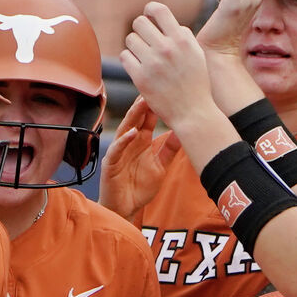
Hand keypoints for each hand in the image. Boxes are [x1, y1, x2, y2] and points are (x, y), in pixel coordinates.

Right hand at [99, 98, 175, 216]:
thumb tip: (185, 133)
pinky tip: (132, 132)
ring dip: (133, 116)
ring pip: (126, 129)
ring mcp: (119, 151)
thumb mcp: (160, 167)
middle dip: (145, 104)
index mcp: (141, 141)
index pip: (148, 119)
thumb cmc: (139, 188)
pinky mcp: (111, 163)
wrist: (126, 209)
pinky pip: (117, 149)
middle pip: (137, 118)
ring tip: (142, 103)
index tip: (169, 92)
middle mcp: (130, 142)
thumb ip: (169, 150)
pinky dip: (124, 140)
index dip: (156, 106)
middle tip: (155, 87)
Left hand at [121, 4, 217, 137]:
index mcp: (182, 40)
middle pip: (139, 22)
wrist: (193, 112)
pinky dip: (129, 60)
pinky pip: (124, 56)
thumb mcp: (197, 54)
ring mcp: (152, 63)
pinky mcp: (140, 78)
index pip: (158, 10)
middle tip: (145, 40)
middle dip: (140, 29)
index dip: (150, 9)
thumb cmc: (196, 83)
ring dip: (135, 46)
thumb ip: (183, 36)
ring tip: (143, 56)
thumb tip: (167, 22)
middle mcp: (166, 48)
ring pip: (130, 39)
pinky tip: (138, 66)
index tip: (149, 16)